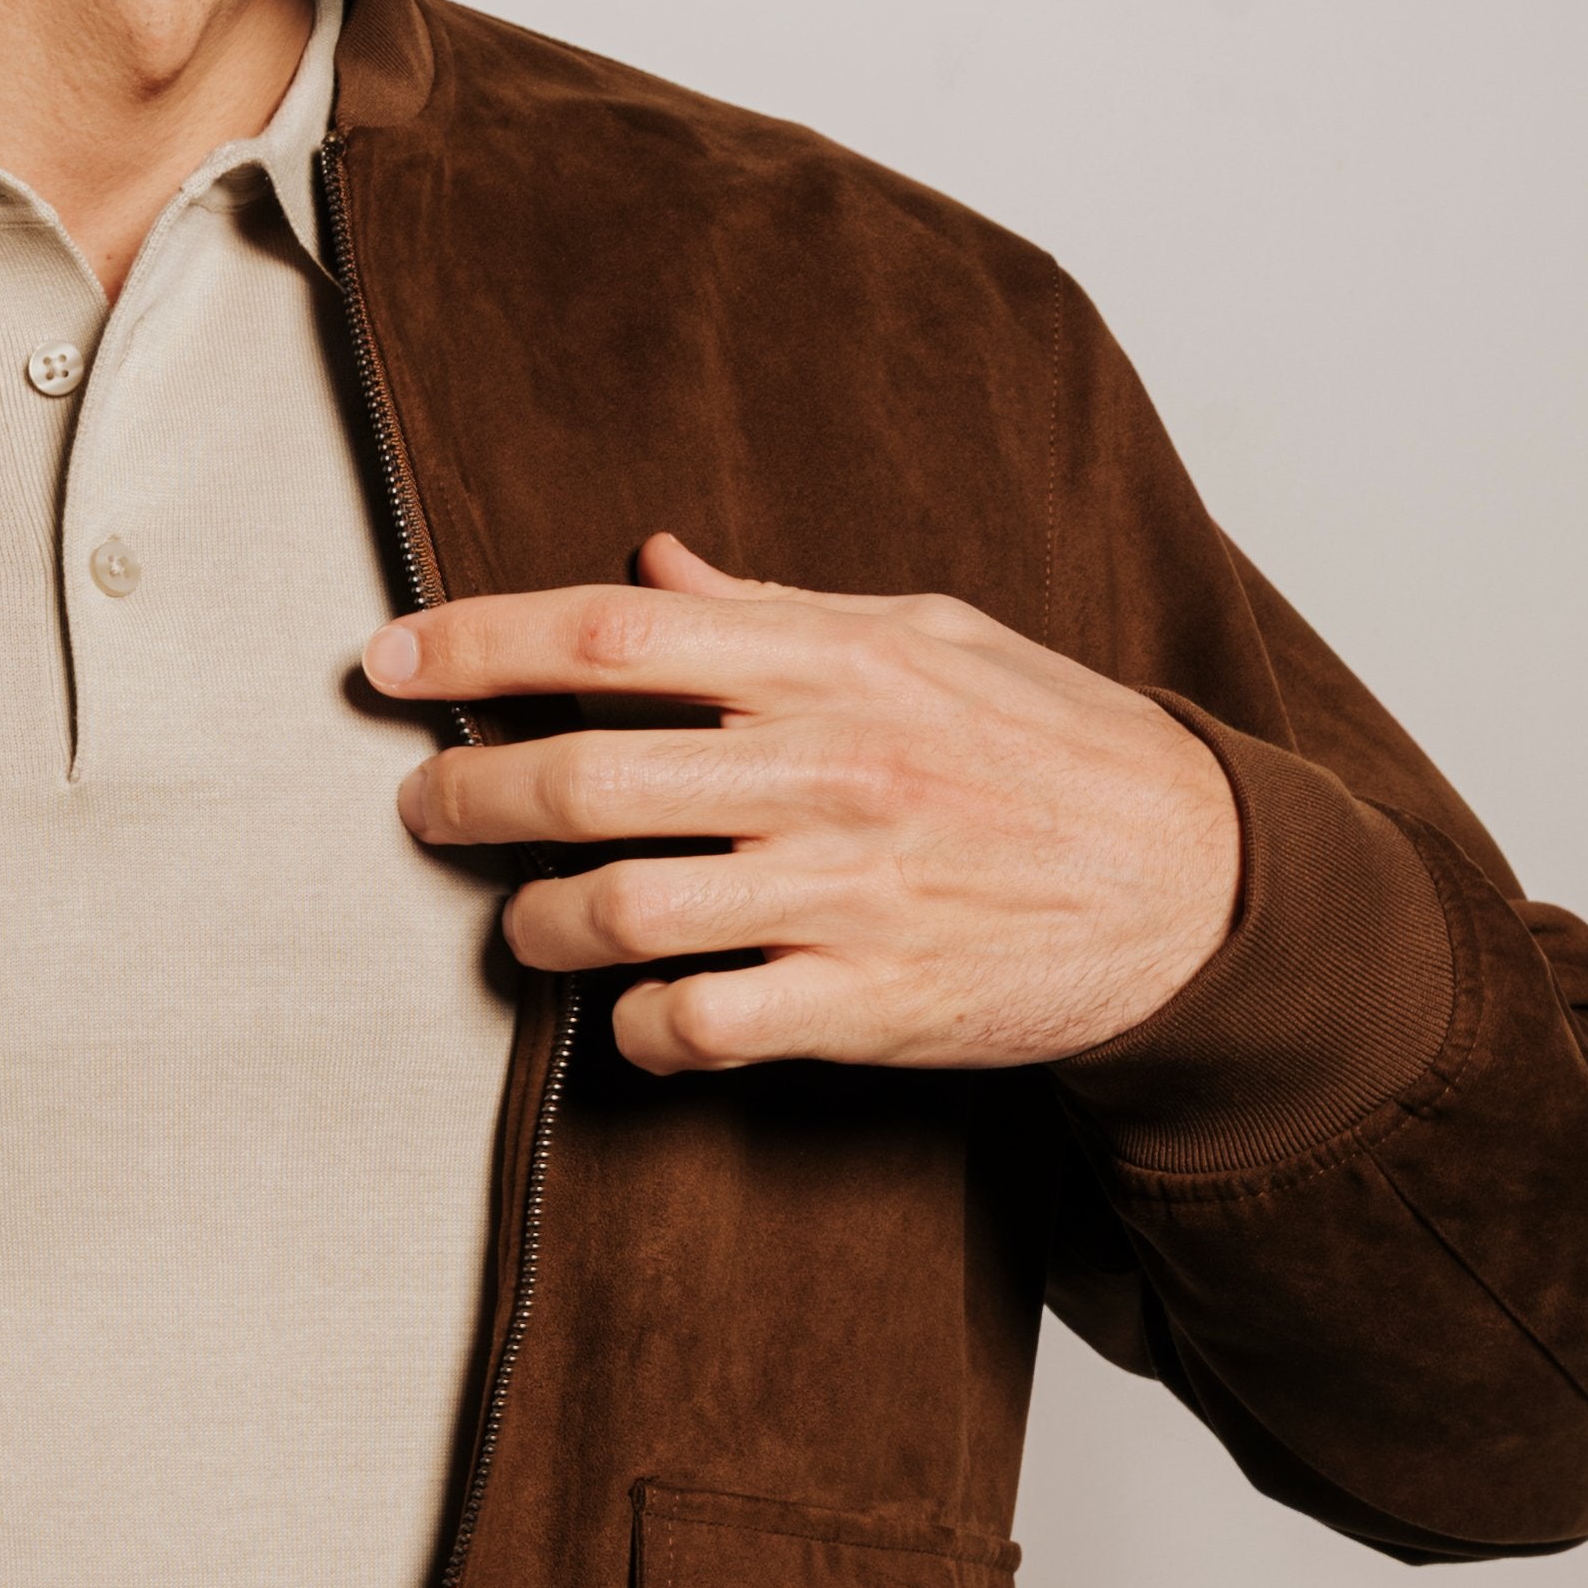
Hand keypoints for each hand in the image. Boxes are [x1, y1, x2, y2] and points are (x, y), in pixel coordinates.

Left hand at [372, 530, 1237, 1075]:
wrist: (1201, 883)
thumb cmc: (1056, 749)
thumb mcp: (932, 635)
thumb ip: (775, 608)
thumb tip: (651, 556)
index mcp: (832, 661)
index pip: (608, 632)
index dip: (473, 643)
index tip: (386, 663)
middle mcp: (826, 769)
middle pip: (584, 775)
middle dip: (467, 795)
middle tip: (423, 810)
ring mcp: (843, 894)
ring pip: (617, 912)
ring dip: (534, 926)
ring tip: (524, 923)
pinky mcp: (867, 1007)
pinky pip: (697, 1028)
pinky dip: (637, 1031)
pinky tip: (636, 1016)